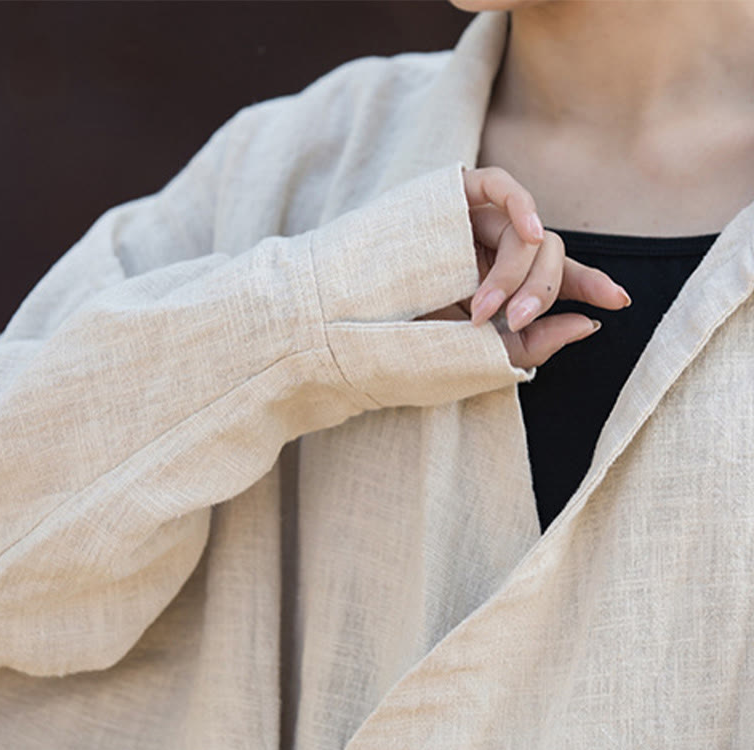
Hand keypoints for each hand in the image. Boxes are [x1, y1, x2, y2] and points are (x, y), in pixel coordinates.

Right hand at [418, 167, 630, 369]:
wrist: (344, 323)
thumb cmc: (404, 339)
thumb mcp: (475, 353)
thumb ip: (530, 344)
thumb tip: (587, 323)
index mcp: (498, 284)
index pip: (554, 276)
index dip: (587, 283)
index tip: (617, 302)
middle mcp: (491, 251)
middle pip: (546, 256)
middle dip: (540, 290)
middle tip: (514, 321)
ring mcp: (473, 223)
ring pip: (525, 234)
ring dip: (515, 274)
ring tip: (482, 308)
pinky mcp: (450, 198)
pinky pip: (498, 184)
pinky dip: (520, 202)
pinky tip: (528, 229)